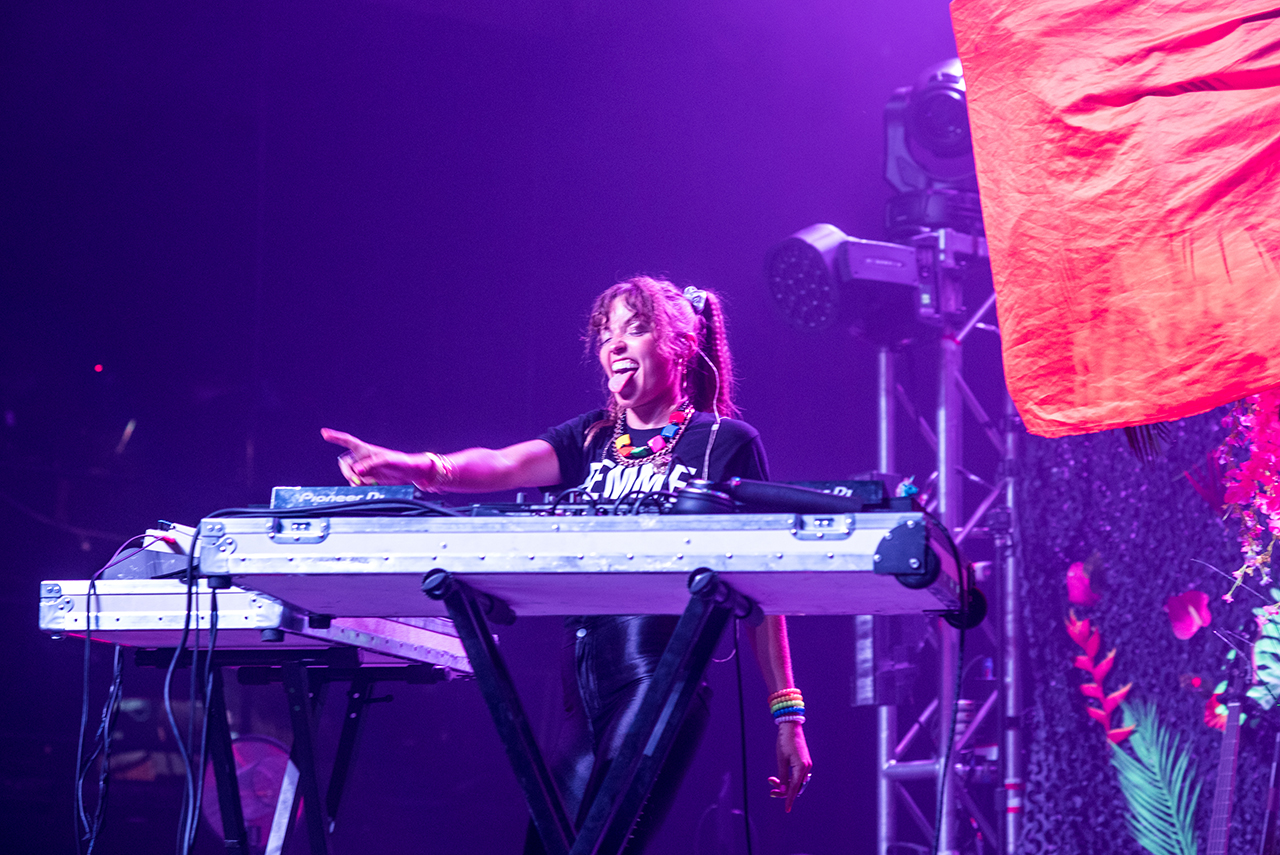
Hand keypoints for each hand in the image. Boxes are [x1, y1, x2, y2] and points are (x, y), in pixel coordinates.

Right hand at [320, 428, 434, 487]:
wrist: (408, 473)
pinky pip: (356, 483)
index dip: (336, 437)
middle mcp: (362, 458)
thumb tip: (357, 470)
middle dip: (348, 473)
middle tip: (357, 481)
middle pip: (345, 464)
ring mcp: (364, 468)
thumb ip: (372, 464)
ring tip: (371, 482)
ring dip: (357, 481)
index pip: (348, 442)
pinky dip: (361, 486)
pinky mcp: (367, 478)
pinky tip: (372, 485)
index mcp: (366, 449)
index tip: (324, 433)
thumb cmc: (400, 462)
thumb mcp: (387, 461)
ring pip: (350, 475)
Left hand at [768, 721, 811, 812]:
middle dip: (784, 790)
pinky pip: (797, 775)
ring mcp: (806, 765)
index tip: (787, 809)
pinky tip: (780, 778)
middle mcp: (806, 768)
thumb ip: (783, 777)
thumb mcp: (781, 760)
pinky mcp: (804, 762)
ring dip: (785, 783)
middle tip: (771, 792)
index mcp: (801, 768)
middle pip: (796, 786)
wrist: (790, 726)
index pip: (795, 788)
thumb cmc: (784, 742)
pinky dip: (789, 778)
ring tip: (772, 781)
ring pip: (796, 781)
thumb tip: (784, 791)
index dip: (789, 799)